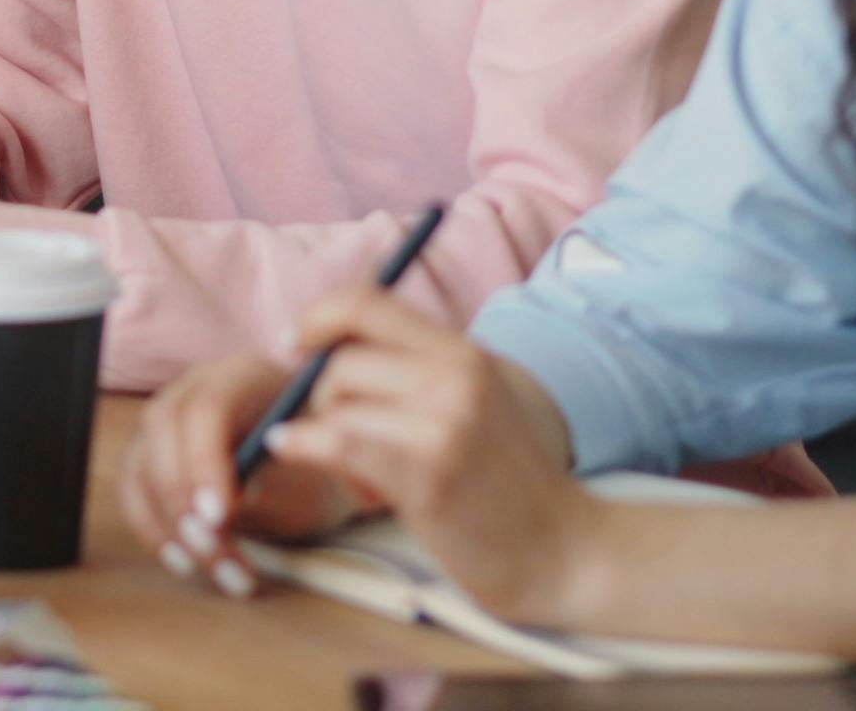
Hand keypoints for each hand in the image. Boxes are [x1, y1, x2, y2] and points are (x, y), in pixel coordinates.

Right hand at [120, 356, 367, 597]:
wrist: (311, 468)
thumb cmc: (314, 466)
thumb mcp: (311, 476)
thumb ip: (274, 484)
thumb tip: (234, 502)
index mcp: (244, 376)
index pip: (206, 408)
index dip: (205, 461)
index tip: (219, 517)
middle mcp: (194, 388)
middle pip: (162, 430)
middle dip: (180, 496)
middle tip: (210, 548)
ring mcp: (167, 418)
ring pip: (141, 463)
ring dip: (167, 523)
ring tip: (209, 568)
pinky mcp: (151, 452)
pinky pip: (134, 489)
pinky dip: (152, 529)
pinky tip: (184, 561)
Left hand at [243, 289, 597, 625]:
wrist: (565, 552)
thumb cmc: (509, 485)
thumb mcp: (477, 403)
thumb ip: (420, 370)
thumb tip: (331, 346)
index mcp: (465, 355)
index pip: (369, 302)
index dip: (319, 317)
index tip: (296, 342)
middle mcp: (456, 379)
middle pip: (340, 360)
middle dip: (315, 397)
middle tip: (330, 434)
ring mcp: (444, 426)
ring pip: (333, 401)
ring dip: (319, 433)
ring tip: (354, 473)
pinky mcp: (427, 477)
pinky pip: (337, 443)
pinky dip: (301, 445)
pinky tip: (290, 450)